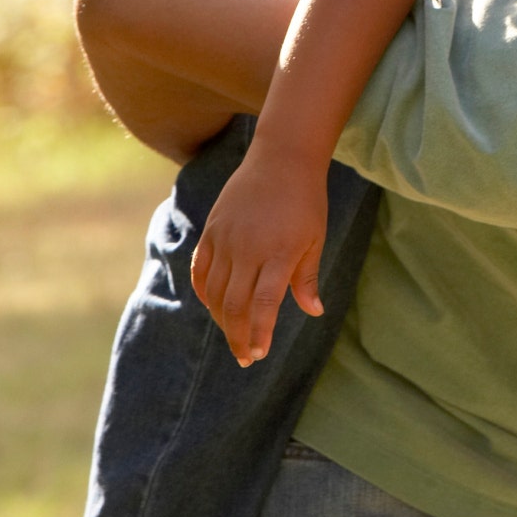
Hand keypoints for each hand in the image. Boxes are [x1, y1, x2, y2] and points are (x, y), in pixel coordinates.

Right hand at [190, 145, 327, 364]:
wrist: (282, 159)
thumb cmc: (306, 201)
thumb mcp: (315, 239)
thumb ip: (307, 278)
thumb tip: (314, 312)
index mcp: (280, 253)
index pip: (264, 304)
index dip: (260, 332)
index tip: (259, 354)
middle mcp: (249, 249)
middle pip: (234, 304)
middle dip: (238, 336)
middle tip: (245, 357)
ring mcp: (226, 239)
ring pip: (214, 292)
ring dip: (221, 319)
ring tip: (234, 335)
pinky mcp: (212, 230)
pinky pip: (201, 270)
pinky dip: (204, 293)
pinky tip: (214, 307)